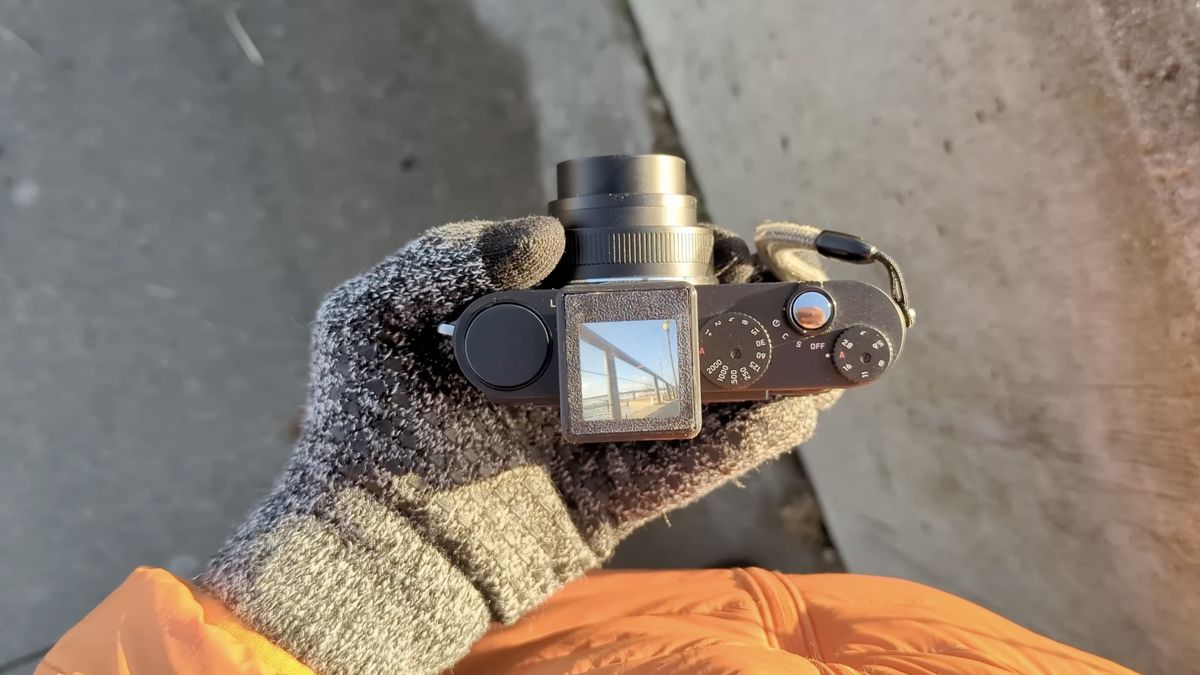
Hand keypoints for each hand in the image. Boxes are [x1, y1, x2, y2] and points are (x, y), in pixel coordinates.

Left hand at [200, 216, 836, 674]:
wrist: (364, 545)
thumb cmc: (357, 420)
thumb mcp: (368, 315)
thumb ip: (439, 257)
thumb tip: (544, 244)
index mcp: (533, 329)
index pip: (622, 279)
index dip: (679, 258)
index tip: (721, 243)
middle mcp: (577, 378)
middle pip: (678, 335)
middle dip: (741, 309)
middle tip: (786, 286)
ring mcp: (600, 441)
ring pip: (701, 399)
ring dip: (764, 370)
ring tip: (815, 337)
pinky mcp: (614, 502)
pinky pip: (692, 468)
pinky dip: (745, 440)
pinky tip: (788, 406)